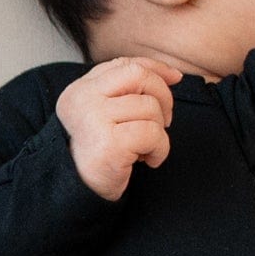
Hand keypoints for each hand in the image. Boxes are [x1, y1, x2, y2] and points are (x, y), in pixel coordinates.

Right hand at [56, 55, 180, 200]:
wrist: (79, 191)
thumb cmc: (99, 152)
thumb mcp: (106, 114)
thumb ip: (128, 91)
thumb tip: (173, 75)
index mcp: (80, 90)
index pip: (126, 64)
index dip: (156, 69)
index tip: (175, 79)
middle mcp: (82, 100)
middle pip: (139, 76)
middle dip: (162, 96)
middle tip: (163, 121)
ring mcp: (93, 119)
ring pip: (150, 108)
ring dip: (158, 132)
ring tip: (145, 148)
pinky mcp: (109, 143)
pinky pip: (153, 134)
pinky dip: (160, 149)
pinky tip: (148, 160)